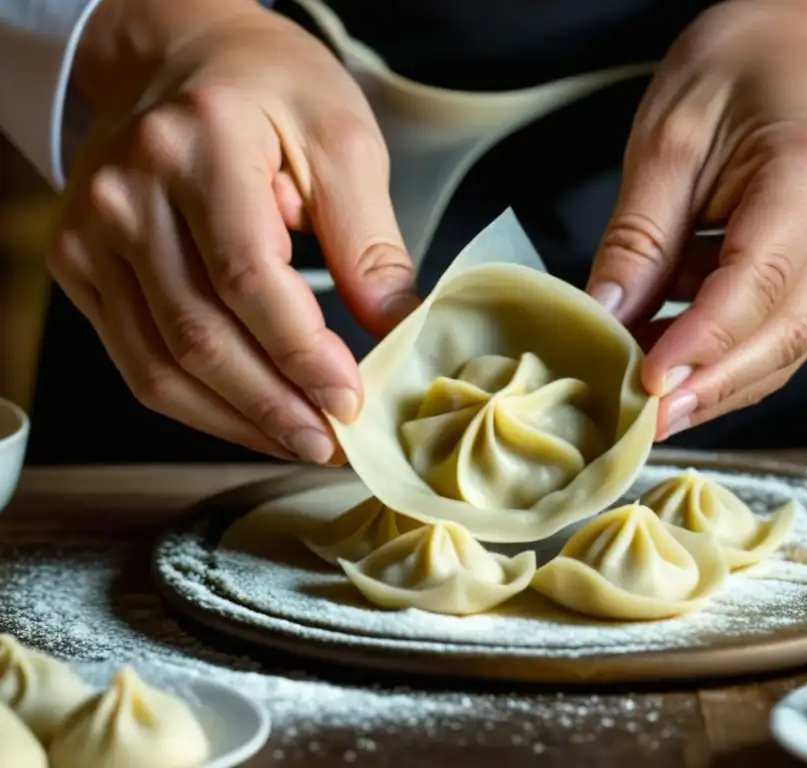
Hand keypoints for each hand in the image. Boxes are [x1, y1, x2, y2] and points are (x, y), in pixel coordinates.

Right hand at [50, 0, 416, 461]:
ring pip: (159, 365)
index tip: (351, 399)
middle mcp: (126, 193)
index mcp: (196, 146)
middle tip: (334, 444)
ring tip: (302, 444)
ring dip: (237, 421)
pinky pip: (137, 359)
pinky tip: (252, 420)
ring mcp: (92, 234)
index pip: (246, 276)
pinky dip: (198, 404)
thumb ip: (368, 240)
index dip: (301, 353)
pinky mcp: (83, 265)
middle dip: (274, 405)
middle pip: (198, 335)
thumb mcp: (341, 140)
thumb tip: (396, 331)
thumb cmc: (271, 89)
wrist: (182, 57)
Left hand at [586, 0, 806, 438]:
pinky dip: (738, 342)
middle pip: (784, 336)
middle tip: (644, 422)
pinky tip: (686, 342)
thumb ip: (640, 235)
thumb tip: (605, 317)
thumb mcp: (672, 135)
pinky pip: (799, 324)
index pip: (756, 286)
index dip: (697, 348)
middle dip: (709, 387)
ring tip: (649, 385)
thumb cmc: (751, 63)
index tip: (644, 388)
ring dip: (718, 373)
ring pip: (793, 343)